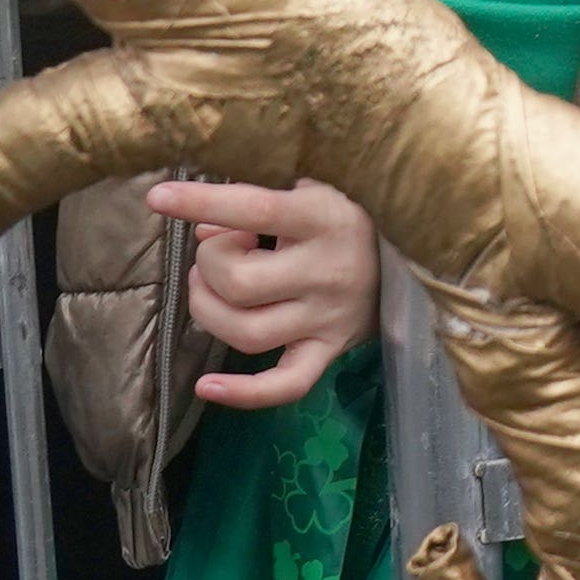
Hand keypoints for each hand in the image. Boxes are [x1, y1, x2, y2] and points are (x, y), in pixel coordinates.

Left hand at [152, 174, 377, 409]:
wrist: (420, 252)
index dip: (202, 203)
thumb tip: (203, 229)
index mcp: (325, 219)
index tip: (159, 198)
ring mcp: (329, 318)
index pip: (255, 210)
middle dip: (209, 264)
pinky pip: (286, 385)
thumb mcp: (314, 185)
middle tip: (218, 249)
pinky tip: (206, 386)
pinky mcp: (330, 351)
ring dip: (209, 310)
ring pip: (245, 333)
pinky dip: (244, 394)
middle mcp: (328, 272)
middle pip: (238, 283)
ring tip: (213, 287)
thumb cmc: (352, 209)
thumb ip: (259, 198)